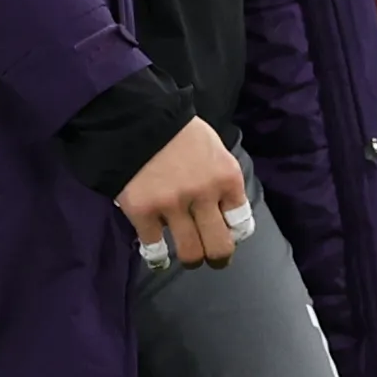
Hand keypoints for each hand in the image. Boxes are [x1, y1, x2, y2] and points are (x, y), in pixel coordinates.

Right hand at [118, 117, 248, 267]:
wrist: (136, 118)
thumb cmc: (179, 132)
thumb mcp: (215, 150)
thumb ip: (222, 180)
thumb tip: (226, 214)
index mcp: (226, 177)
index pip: (241, 222)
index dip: (235, 232)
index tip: (228, 233)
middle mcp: (203, 195)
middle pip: (220, 246)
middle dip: (219, 257)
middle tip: (215, 259)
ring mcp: (172, 205)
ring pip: (190, 253)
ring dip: (192, 259)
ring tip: (188, 258)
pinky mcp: (142, 211)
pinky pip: (154, 247)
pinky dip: (157, 256)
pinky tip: (158, 256)